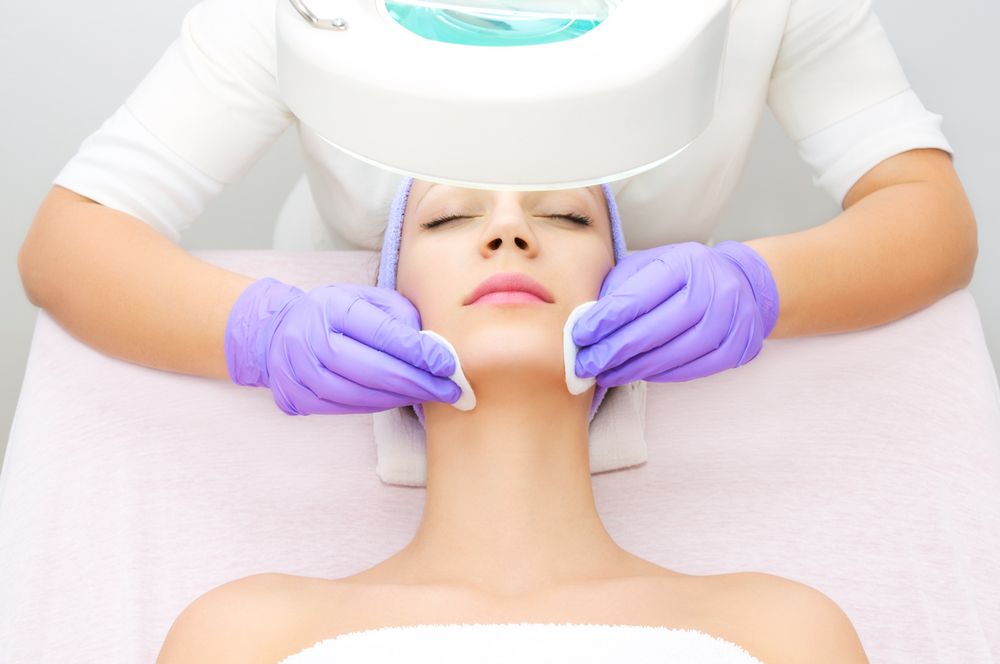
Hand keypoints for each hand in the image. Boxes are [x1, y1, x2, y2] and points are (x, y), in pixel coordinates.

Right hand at [225, 278, 460, 414]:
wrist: (278, 332)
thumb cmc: (335, 313)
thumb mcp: (366, 299)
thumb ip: (400, 317)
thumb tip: (436, 347)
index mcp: (331, 306)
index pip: (381, 333)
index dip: (418, 351)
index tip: (449, 364)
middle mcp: (310, 338)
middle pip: (370, 369)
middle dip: (417, 383)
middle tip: (451, 391)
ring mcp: (299, 372)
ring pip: (358, 395)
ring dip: (401, 399)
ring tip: (431, 396)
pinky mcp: (297, 398)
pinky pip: (346, 408)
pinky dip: (378, 406)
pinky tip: (401, 400)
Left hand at [571, 241, 779, 384]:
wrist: (742, 282)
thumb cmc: (684, 274)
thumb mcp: (651, 265)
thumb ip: (619, 288)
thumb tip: (585, 320)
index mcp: (684, 263)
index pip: (636, 298)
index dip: (603, 321)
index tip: (579, 336)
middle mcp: (710, 289)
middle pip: (652, 331)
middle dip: (611, 351)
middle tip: (584, 365)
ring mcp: (728, 320)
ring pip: (670, 355)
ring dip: (631, 369)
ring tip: (604, 375)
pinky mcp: (737, 347)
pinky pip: (690, 369)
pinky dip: (658, 375)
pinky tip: (635, 374)